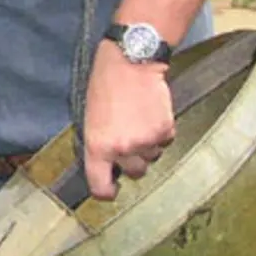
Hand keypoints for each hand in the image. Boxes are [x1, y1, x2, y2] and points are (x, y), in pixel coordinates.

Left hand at [81, 40, 174, 199]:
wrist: (131, 63)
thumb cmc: (104, 87)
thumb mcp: (89, 119)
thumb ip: (98, 145)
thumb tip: (105, 165)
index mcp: (97, 147)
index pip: (100, 186)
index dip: (106, 192)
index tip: (112, 190)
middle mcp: (122, 149)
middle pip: (135, 172)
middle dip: (133, 161)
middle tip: (129, 141)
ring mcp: (146, 141)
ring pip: (152, 157)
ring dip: (148, 145)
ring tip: (139, 121)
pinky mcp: (165, 130)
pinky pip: (166, 142)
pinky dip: (161, 132)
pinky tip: (151, 114)